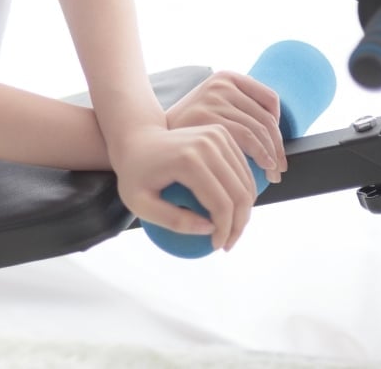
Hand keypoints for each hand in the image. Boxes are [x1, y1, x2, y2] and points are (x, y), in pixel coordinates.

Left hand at [109, 123, 257, 251]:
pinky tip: (231, 212)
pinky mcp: (221, 133)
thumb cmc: (134, 175)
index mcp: (188, 160)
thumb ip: (172, 220)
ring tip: (230, 231)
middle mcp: (207, 143)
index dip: (224, 231)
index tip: (216, 247)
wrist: (135, 138)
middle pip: (239, 193)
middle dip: (239, 225)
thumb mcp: (139, 204)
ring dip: (244, 211)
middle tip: (228, 244)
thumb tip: (210, 229)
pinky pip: (242, 169)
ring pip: (246, 182)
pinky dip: (242, 192)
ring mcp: (216, 135)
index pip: (221, 203)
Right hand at [165, 71, 286, 183]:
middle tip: (278, 170)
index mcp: (226, 78)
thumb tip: (275, 137)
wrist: (148, 140)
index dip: (279, 126)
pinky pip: (247, 138)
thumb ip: (236, 112)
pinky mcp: (207, 117)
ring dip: (272, 156)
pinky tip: (262, 169)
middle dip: (278, 147)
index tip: (276, 148)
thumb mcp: (212, 111)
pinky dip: (261, 155)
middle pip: (266, 117)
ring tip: (272, 175)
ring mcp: (213, 99)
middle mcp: (220, 84)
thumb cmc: (187, 133)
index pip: (269, 99)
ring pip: (259, 130)